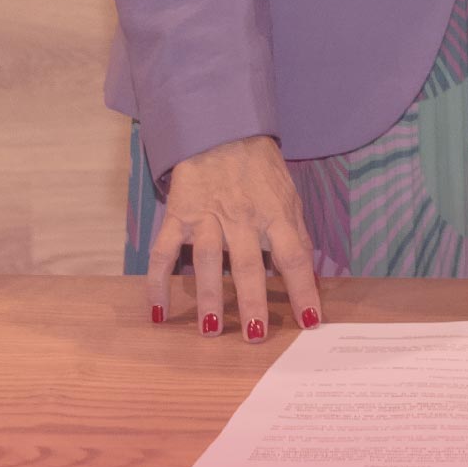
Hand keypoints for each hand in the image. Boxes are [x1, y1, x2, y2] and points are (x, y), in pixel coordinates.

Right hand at [145, 134, 320, 344]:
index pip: (295, 256)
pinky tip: (158, 313)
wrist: (224, 130)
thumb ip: (294, 233)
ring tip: (211, 331)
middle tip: (256, 336)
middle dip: (253, 301)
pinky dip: (157, 283)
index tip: (310, 322)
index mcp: (276, 213)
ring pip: (208, 260)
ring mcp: (207, 216)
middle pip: (249, 264)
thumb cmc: (261, 169)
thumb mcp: (288, 195)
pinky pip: (163, 253)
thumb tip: (307, 274)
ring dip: (209, 297)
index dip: (304, 289)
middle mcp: (242, 217)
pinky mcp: (178, 216)